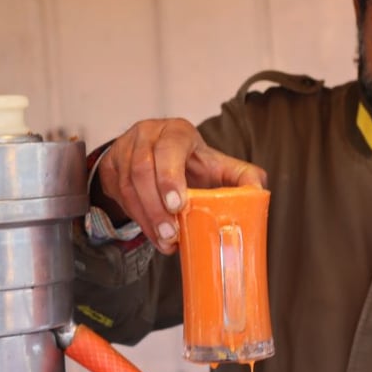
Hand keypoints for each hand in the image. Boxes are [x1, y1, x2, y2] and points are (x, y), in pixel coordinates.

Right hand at [95, 118, 265, 253]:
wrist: (160, 159)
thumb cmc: (194, 164)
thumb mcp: (220, 166)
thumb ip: (243, 176)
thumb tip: (259, 191)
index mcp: (177, 131)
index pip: (169, 148)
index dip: (170, 177)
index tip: (178, 205)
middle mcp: (148, 134)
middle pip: (143, 169)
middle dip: (156, 206)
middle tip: (171, 233)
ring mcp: (125, 148)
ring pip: (129, 185)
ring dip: (146, 217)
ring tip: (165, 240)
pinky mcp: (112, 165)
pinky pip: (119, 194)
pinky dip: (136, 218)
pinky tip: (153, 233)